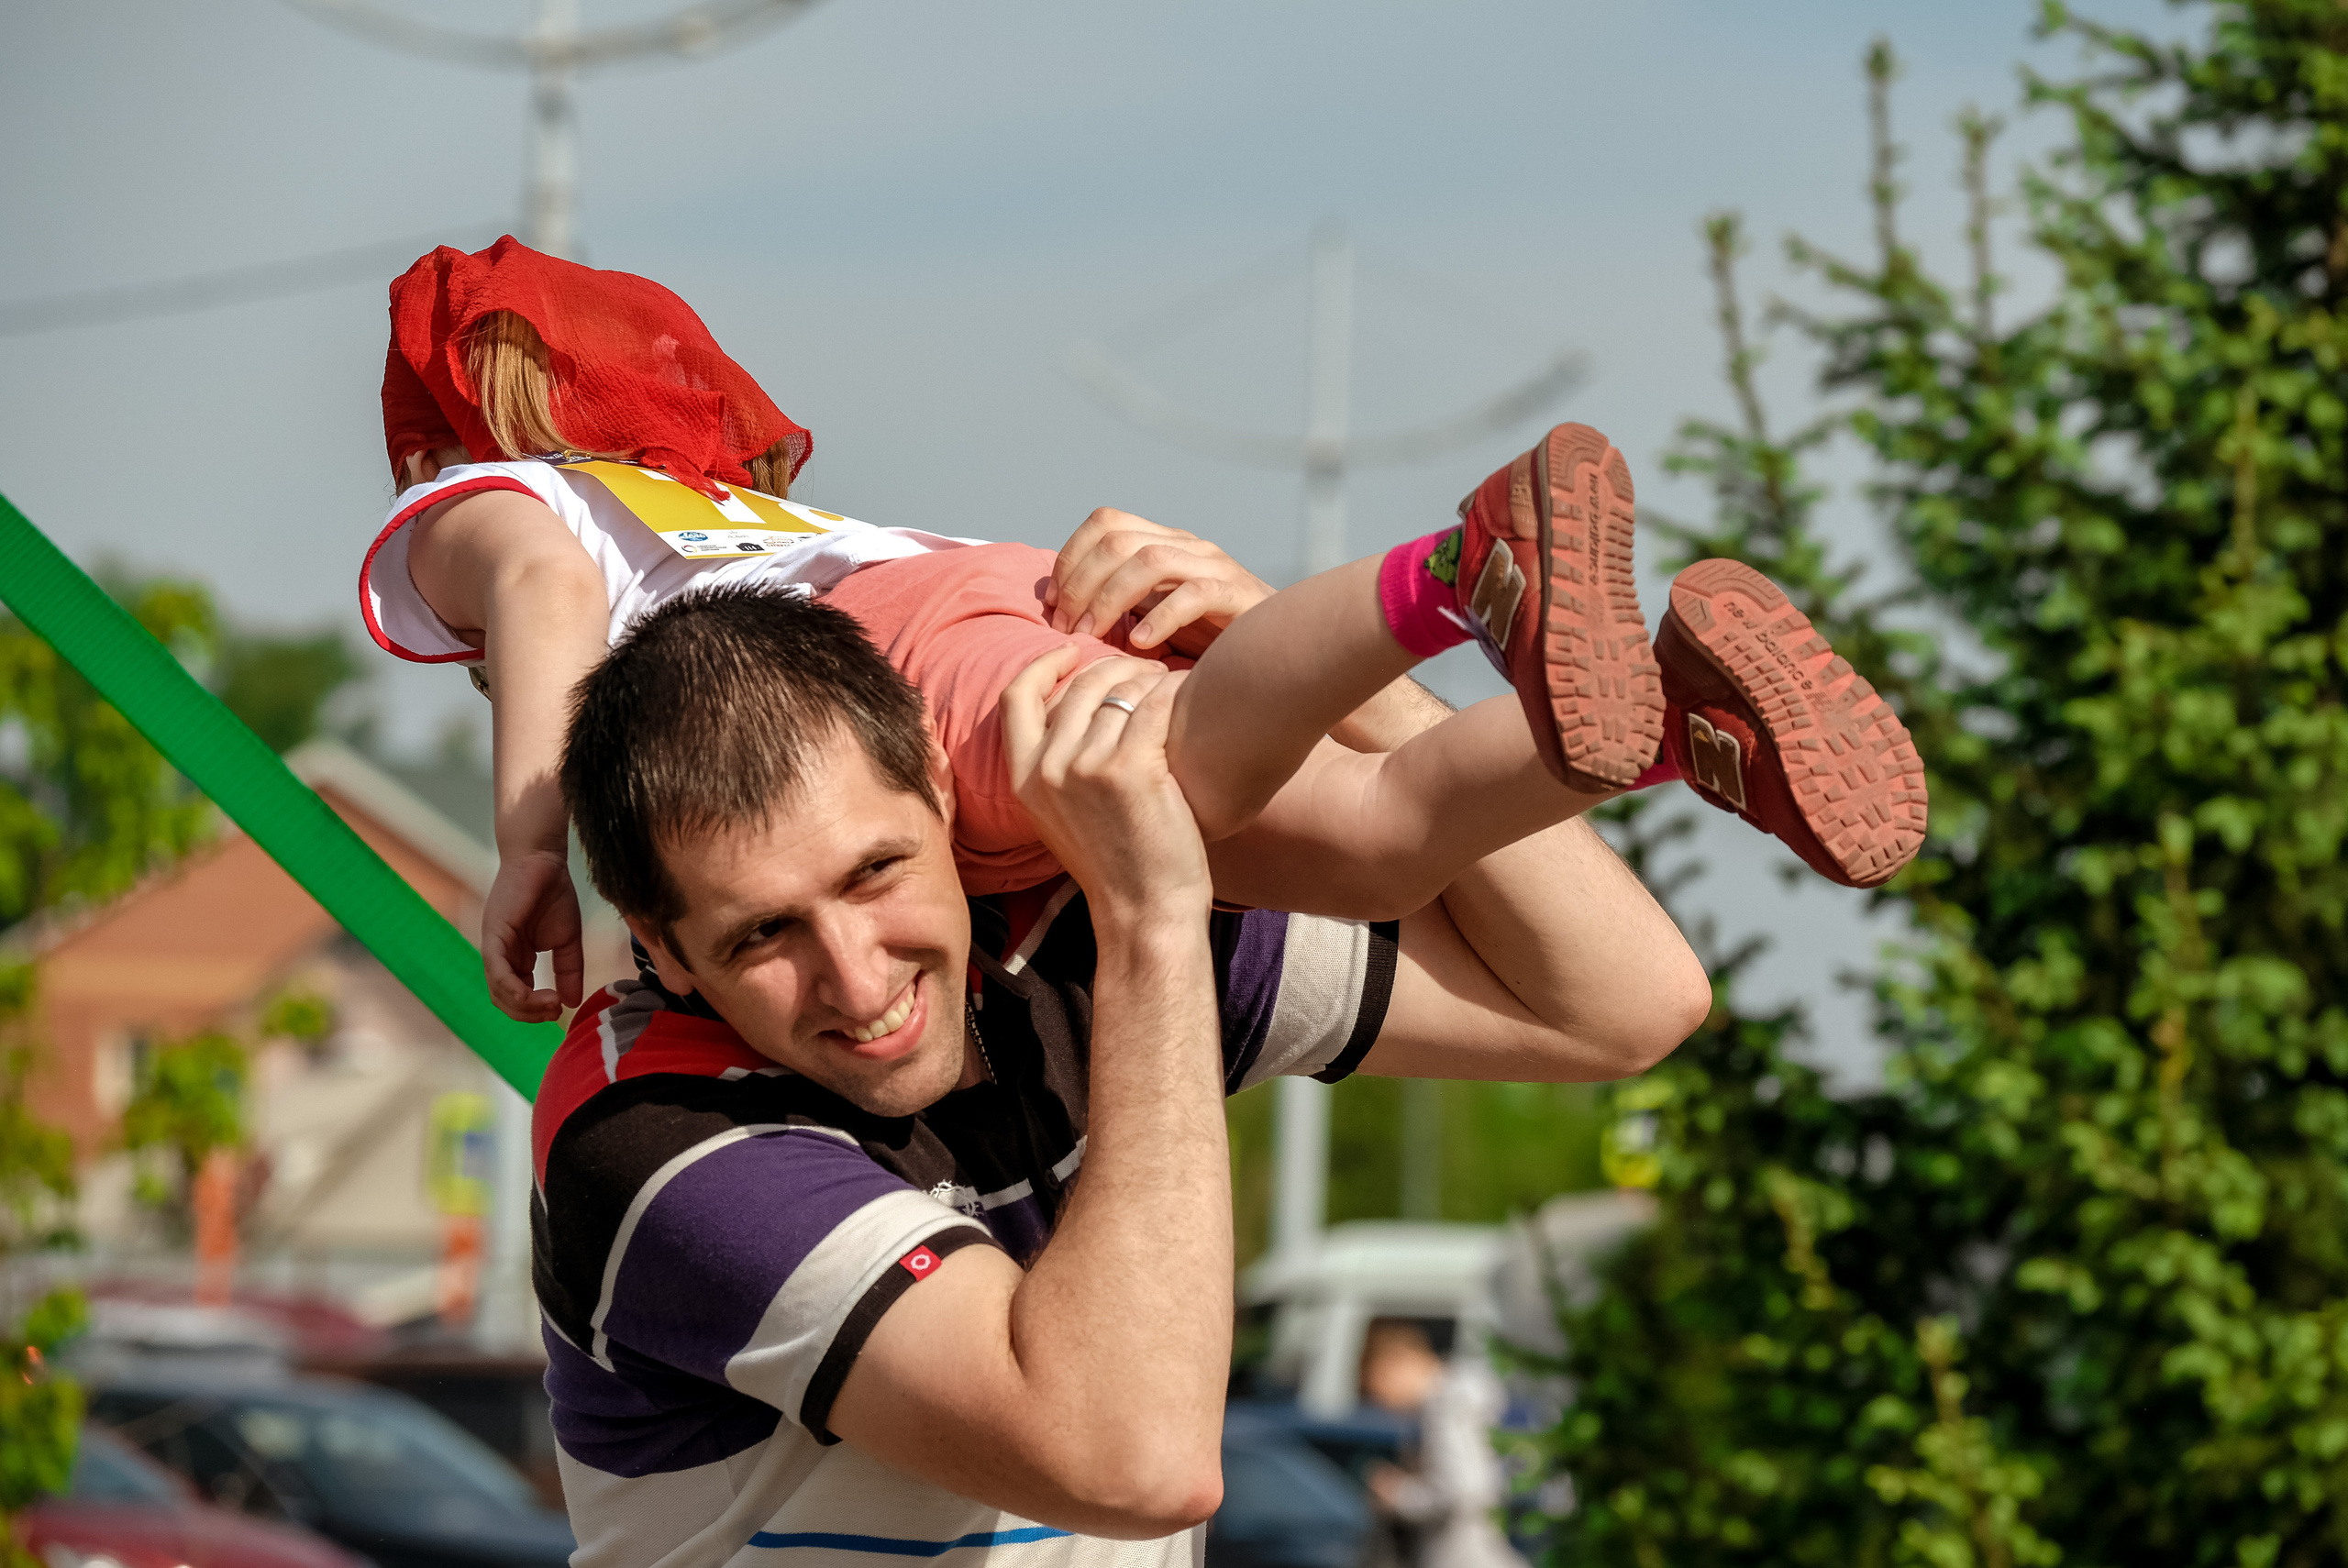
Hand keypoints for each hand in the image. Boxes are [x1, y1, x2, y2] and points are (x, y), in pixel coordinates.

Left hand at [482, 848, 584, 1021]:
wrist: (544, 860)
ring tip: (551, 1004)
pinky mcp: (493, 936)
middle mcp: (500, 957)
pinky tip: (532, 996)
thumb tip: (573, 1003)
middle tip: (556, 1011)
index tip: (560, 1008)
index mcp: (515, 959)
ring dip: (525, 1007)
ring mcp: (494, 947)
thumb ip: (569, 971)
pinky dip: (513, 989)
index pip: (517, 997)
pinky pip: (497, 971)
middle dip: (530, 1014)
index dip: (537, 1010)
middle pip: (505, 1001)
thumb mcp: (568, 941)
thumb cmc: (554, 894)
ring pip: (499, 992)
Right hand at [1000, 647, 1210, 928]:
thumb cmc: (1117, 864)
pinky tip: (1192, 692)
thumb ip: (1057, 766)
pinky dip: (1175, 690)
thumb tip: (1075, 710)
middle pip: (1078, 685)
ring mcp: (1086, 767)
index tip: (1072, 651)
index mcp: (1023, 779)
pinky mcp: (1130, 769)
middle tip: (1145, 671)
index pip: (1017, 697)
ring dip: (1149, 677)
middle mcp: (1048, 768)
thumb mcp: (1061, 816)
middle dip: (1114, 666)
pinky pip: (1154, 704)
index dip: (1044, 665)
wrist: (1145, 912)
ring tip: (1170, 683)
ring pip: (1119, 689)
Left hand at [1044, 509, 1272, 656]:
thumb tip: (1060, 608)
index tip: (1052, 605)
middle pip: (1117, 539)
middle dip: (1081, 584)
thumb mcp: (1153, 612)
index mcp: (1163, 540)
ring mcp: (1213, 566)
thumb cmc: (1207, 639)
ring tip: (1094, 636)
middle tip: (1067, 628)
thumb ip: (1119, 601)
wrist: (1275, 651)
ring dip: (1110, 599)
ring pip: (1149, 560)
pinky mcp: (1237, 595)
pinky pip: (1193, 594)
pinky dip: (1160, 617)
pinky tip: (1139, 644)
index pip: (1104, 521)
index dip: (1070, 558)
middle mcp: (1186, 544)